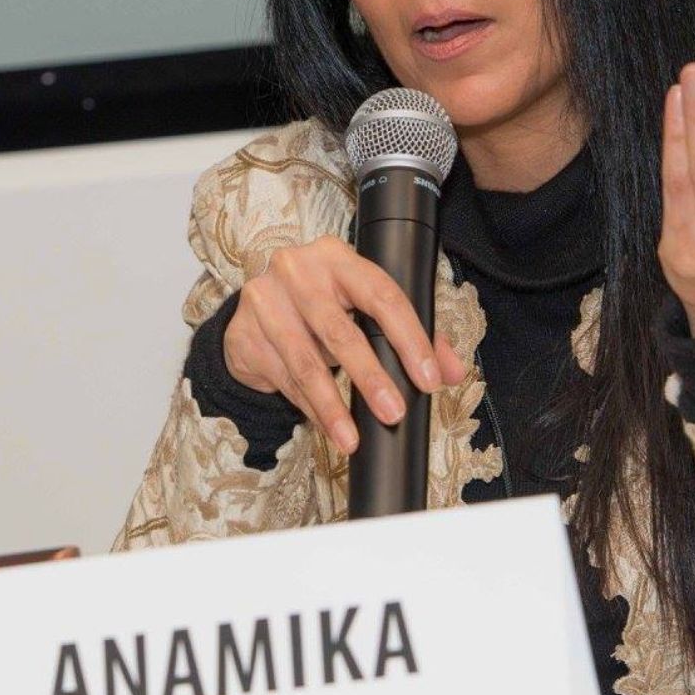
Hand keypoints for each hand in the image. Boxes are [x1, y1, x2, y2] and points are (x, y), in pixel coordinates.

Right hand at [222, 235, 469, 453]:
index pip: (383, 296)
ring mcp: (265, 301)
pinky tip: (327, 427)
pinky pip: (283, 380)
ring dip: (332, 406)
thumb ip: (412, 334)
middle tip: (394, 412)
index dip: (410, 340)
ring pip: (306, 363)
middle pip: (341, 332)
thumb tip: (451, 370)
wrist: (258, 305)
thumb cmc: (324, 303)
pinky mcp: (243, 333)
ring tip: (351, 438)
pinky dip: (309, 409)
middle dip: (371, 378)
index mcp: (338, 257)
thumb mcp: (364, 305)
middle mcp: (297, 272)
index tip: (429, 378)